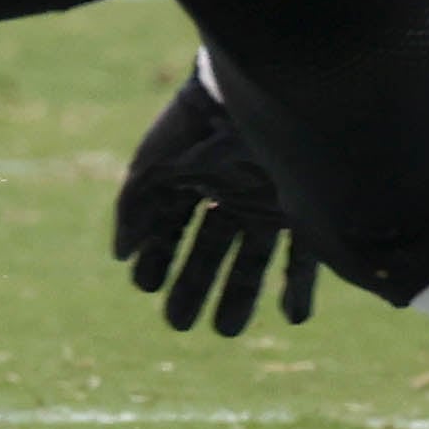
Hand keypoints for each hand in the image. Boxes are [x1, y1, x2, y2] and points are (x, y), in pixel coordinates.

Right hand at [112, 63, 320, 335]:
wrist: (271, 97)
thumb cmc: (206, 127)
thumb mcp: (157, 167)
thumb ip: (135, 209)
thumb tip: (120, 254)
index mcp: (193, 178)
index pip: (169, 226)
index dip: (155, 256)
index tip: (145, 286)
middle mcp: (231, 194)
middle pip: (207, 250)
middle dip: (191, 286)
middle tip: (177, 324)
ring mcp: (270, 204)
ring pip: (252, 261)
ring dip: (238, 295)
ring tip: (223, 331)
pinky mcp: (308, 213)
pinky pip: (305, 259)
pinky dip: (299, 289)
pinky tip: (292, 317)